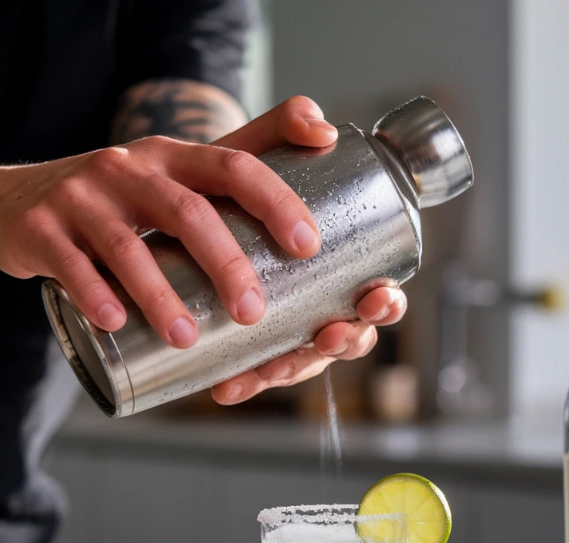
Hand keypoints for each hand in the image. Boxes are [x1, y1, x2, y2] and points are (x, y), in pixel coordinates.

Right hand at [0, 97, 335, 347]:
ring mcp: (81, 198)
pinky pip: (69, 265)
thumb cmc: (123, 198)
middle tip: (252, 313)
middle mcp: (129, 169)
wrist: (19, 202)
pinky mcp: (41, 229)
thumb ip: (245, 157)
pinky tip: (116, 322)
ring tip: (187, 337)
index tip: (308, 246)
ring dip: (160, 296)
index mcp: (173, 159)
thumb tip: (324, 130)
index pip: (234, 166)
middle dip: (226, 264)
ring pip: (127, 247)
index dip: (275, 202)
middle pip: (187, 212)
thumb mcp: (177, 171)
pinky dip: (94, 294)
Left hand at [208, 98, 407, 404]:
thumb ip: (287, 128)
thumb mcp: (256, 156)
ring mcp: (288, 332)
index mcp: (343, 272)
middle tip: (330, 334)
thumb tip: (320, 127)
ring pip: (301, 362)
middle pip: (349, 338)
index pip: (377, 297)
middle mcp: (323, 307)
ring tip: (269, 368)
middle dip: (346, 342)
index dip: (385, 304)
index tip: (374, 296)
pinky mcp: (251, 347)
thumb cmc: (236, 192)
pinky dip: (243, 381)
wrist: (183, 210)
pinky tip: (224, 388)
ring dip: (291, 369)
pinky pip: (253, 373)